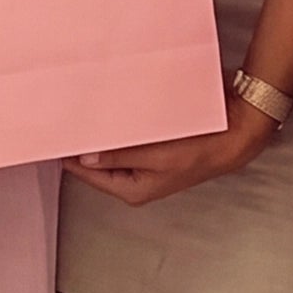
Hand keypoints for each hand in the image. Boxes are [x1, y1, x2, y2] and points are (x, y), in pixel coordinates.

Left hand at [67, 98, 265, 209]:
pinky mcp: (155, 141)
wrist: (238, 128)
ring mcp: (146, 158)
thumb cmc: (204, 148)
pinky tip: (110, 104)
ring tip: (83, 108)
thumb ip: (119, 156)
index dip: (71, 154)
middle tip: (65, 116)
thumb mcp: (157, 156)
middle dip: (85, 139)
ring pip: (113, 142)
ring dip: (102, 127)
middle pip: (99, 158)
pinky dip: (119, 120)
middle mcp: (137, 176)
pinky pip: (129, 131)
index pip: (89, 173)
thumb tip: (85, 156)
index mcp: (133, 189)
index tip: (53, 135)